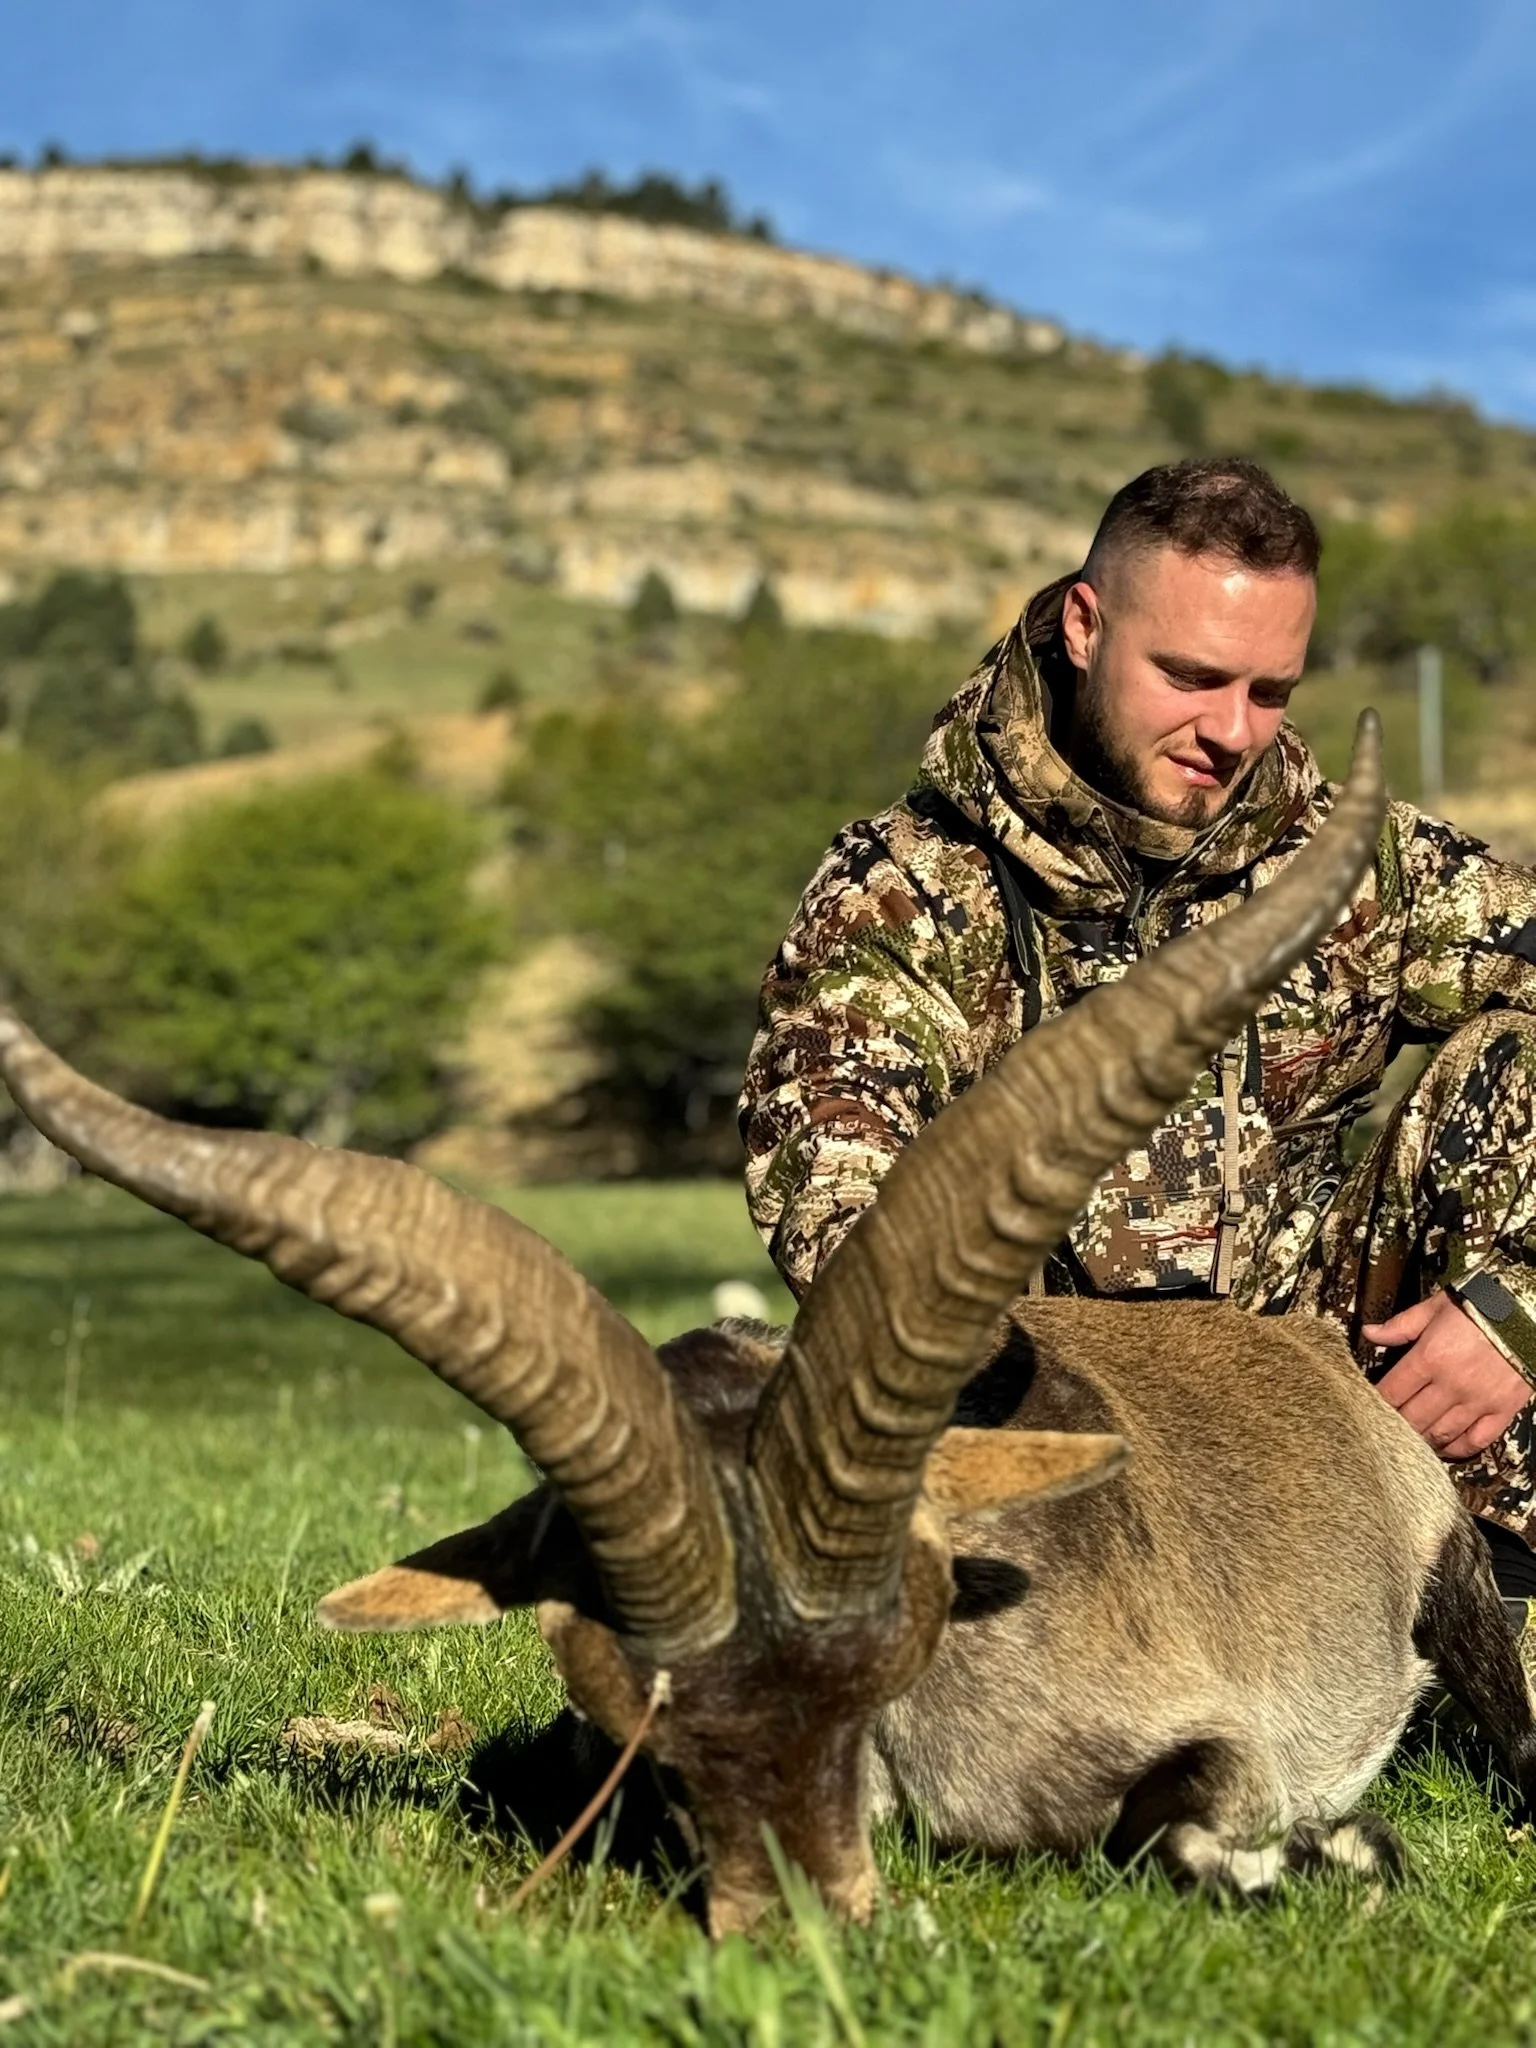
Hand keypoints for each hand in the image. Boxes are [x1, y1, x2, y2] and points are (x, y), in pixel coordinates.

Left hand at [1363, 1292, 1532, 1459]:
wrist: (1528, 1312)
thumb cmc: (1480, 1305)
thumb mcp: (1435, 1307)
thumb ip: (1400, 1325)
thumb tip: (1369, 1333)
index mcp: (1429, 1357)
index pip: (1392, 1392)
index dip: (1376, 1403)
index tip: (1368, 1407)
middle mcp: (1451, 1384)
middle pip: (1412, 1419)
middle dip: (1396, 1425)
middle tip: (1387, 1427)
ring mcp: (1478, 1401)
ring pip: (1440, 1434)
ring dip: (1422, 1440)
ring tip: (1411, 1440)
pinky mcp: (1502, 1410)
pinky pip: (1476, 1440)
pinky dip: (1458, 1449)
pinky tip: (1446, 1448)